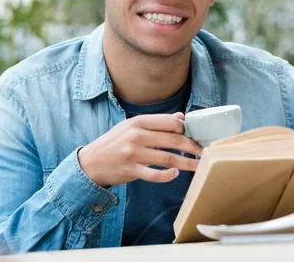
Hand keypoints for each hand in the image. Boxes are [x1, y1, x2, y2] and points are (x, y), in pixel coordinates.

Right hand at [78, 112, 201, 186]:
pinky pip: (154, 174)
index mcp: (138, 122)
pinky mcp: (131, 170)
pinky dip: (167, 176)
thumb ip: (156, 122)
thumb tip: (181, 118)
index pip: (170, 123)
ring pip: (168, 159)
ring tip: (199, 165)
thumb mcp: (131, 126)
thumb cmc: (114, 143)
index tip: (197, 135)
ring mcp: (133, 154)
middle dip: (193, 147)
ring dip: (187, 163)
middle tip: (204, 152)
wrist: (90, 163)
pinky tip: (175, 175)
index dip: (187, 129)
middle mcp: (136, 136)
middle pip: (174, 140)